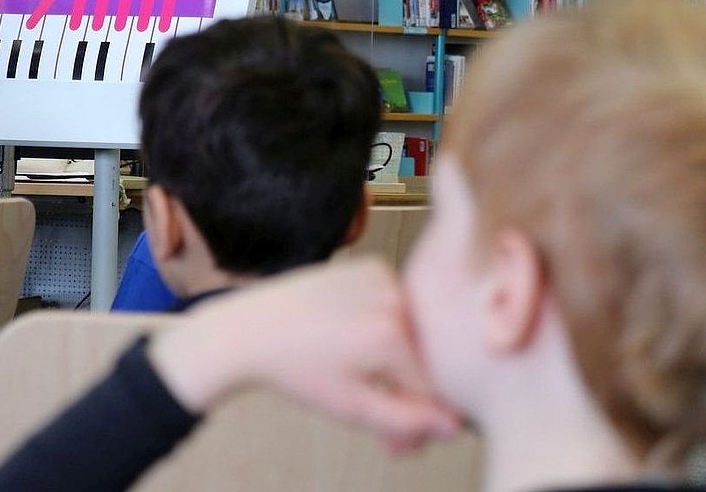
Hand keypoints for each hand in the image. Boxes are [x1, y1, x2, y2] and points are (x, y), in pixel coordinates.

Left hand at [149, 258, 459, 449]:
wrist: (252, 328)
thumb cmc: (295, 368)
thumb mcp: (352, 407)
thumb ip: (408, 420)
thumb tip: (453, 426)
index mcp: (391, 336)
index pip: (435, 386)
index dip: (422, 419)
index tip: (405, 439)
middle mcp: (394, 298)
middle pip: (427, 356)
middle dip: (410, 393)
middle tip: (385, 422)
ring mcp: (385, 275)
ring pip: (416, 331)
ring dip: (401, 360)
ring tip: (365, 376)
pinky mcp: (373, 265)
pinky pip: (399, 304)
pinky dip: (388, 325)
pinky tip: (358, 340)